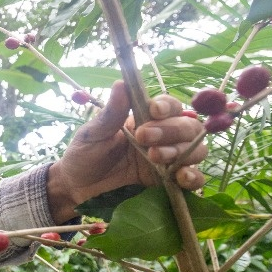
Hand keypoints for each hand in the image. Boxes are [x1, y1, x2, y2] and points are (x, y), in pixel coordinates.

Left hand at [47, 81, 206, 222]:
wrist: (77, 187)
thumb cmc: (84, 154)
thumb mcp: (93, 133)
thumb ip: (111, 113)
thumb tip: (121, 83)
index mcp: (146, 119)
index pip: (170, 106)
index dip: (167, 106)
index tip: (153, 110)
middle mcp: (163, 137)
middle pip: (188, 127)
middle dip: (171, 130)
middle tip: (143, 137)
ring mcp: (168, 160)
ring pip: (195, 150)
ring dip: (181, 151)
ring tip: (154, 156)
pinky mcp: (168, 182)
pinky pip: (193, 178)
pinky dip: (194, 177)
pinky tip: (181, 177)